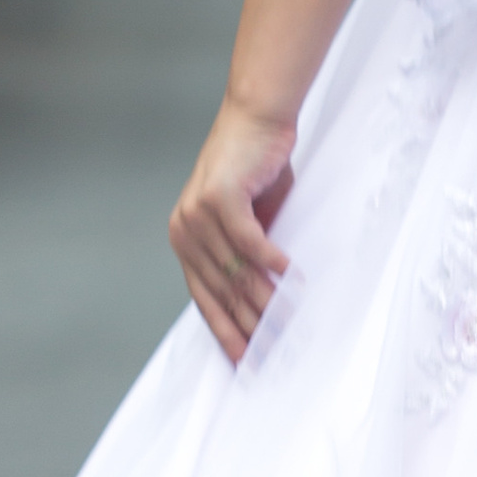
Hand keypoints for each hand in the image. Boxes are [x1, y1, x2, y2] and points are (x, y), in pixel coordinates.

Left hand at [169, 98, 297, 361]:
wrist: (256, 118)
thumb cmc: (256, 166)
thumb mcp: (250, 218)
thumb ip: (246, 253)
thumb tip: (262, 296)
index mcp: (186, 240)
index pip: (205, 297)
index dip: (225, 330)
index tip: (245, 359)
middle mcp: (185, 231)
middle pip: (222, 290)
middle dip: (248, 324)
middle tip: (272, 351)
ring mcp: (197, 215)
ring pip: (236, 270)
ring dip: (264, 298)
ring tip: (287, 322)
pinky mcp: (219, 198)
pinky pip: (249, 242)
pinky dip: (272, 262)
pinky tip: (291, 277)